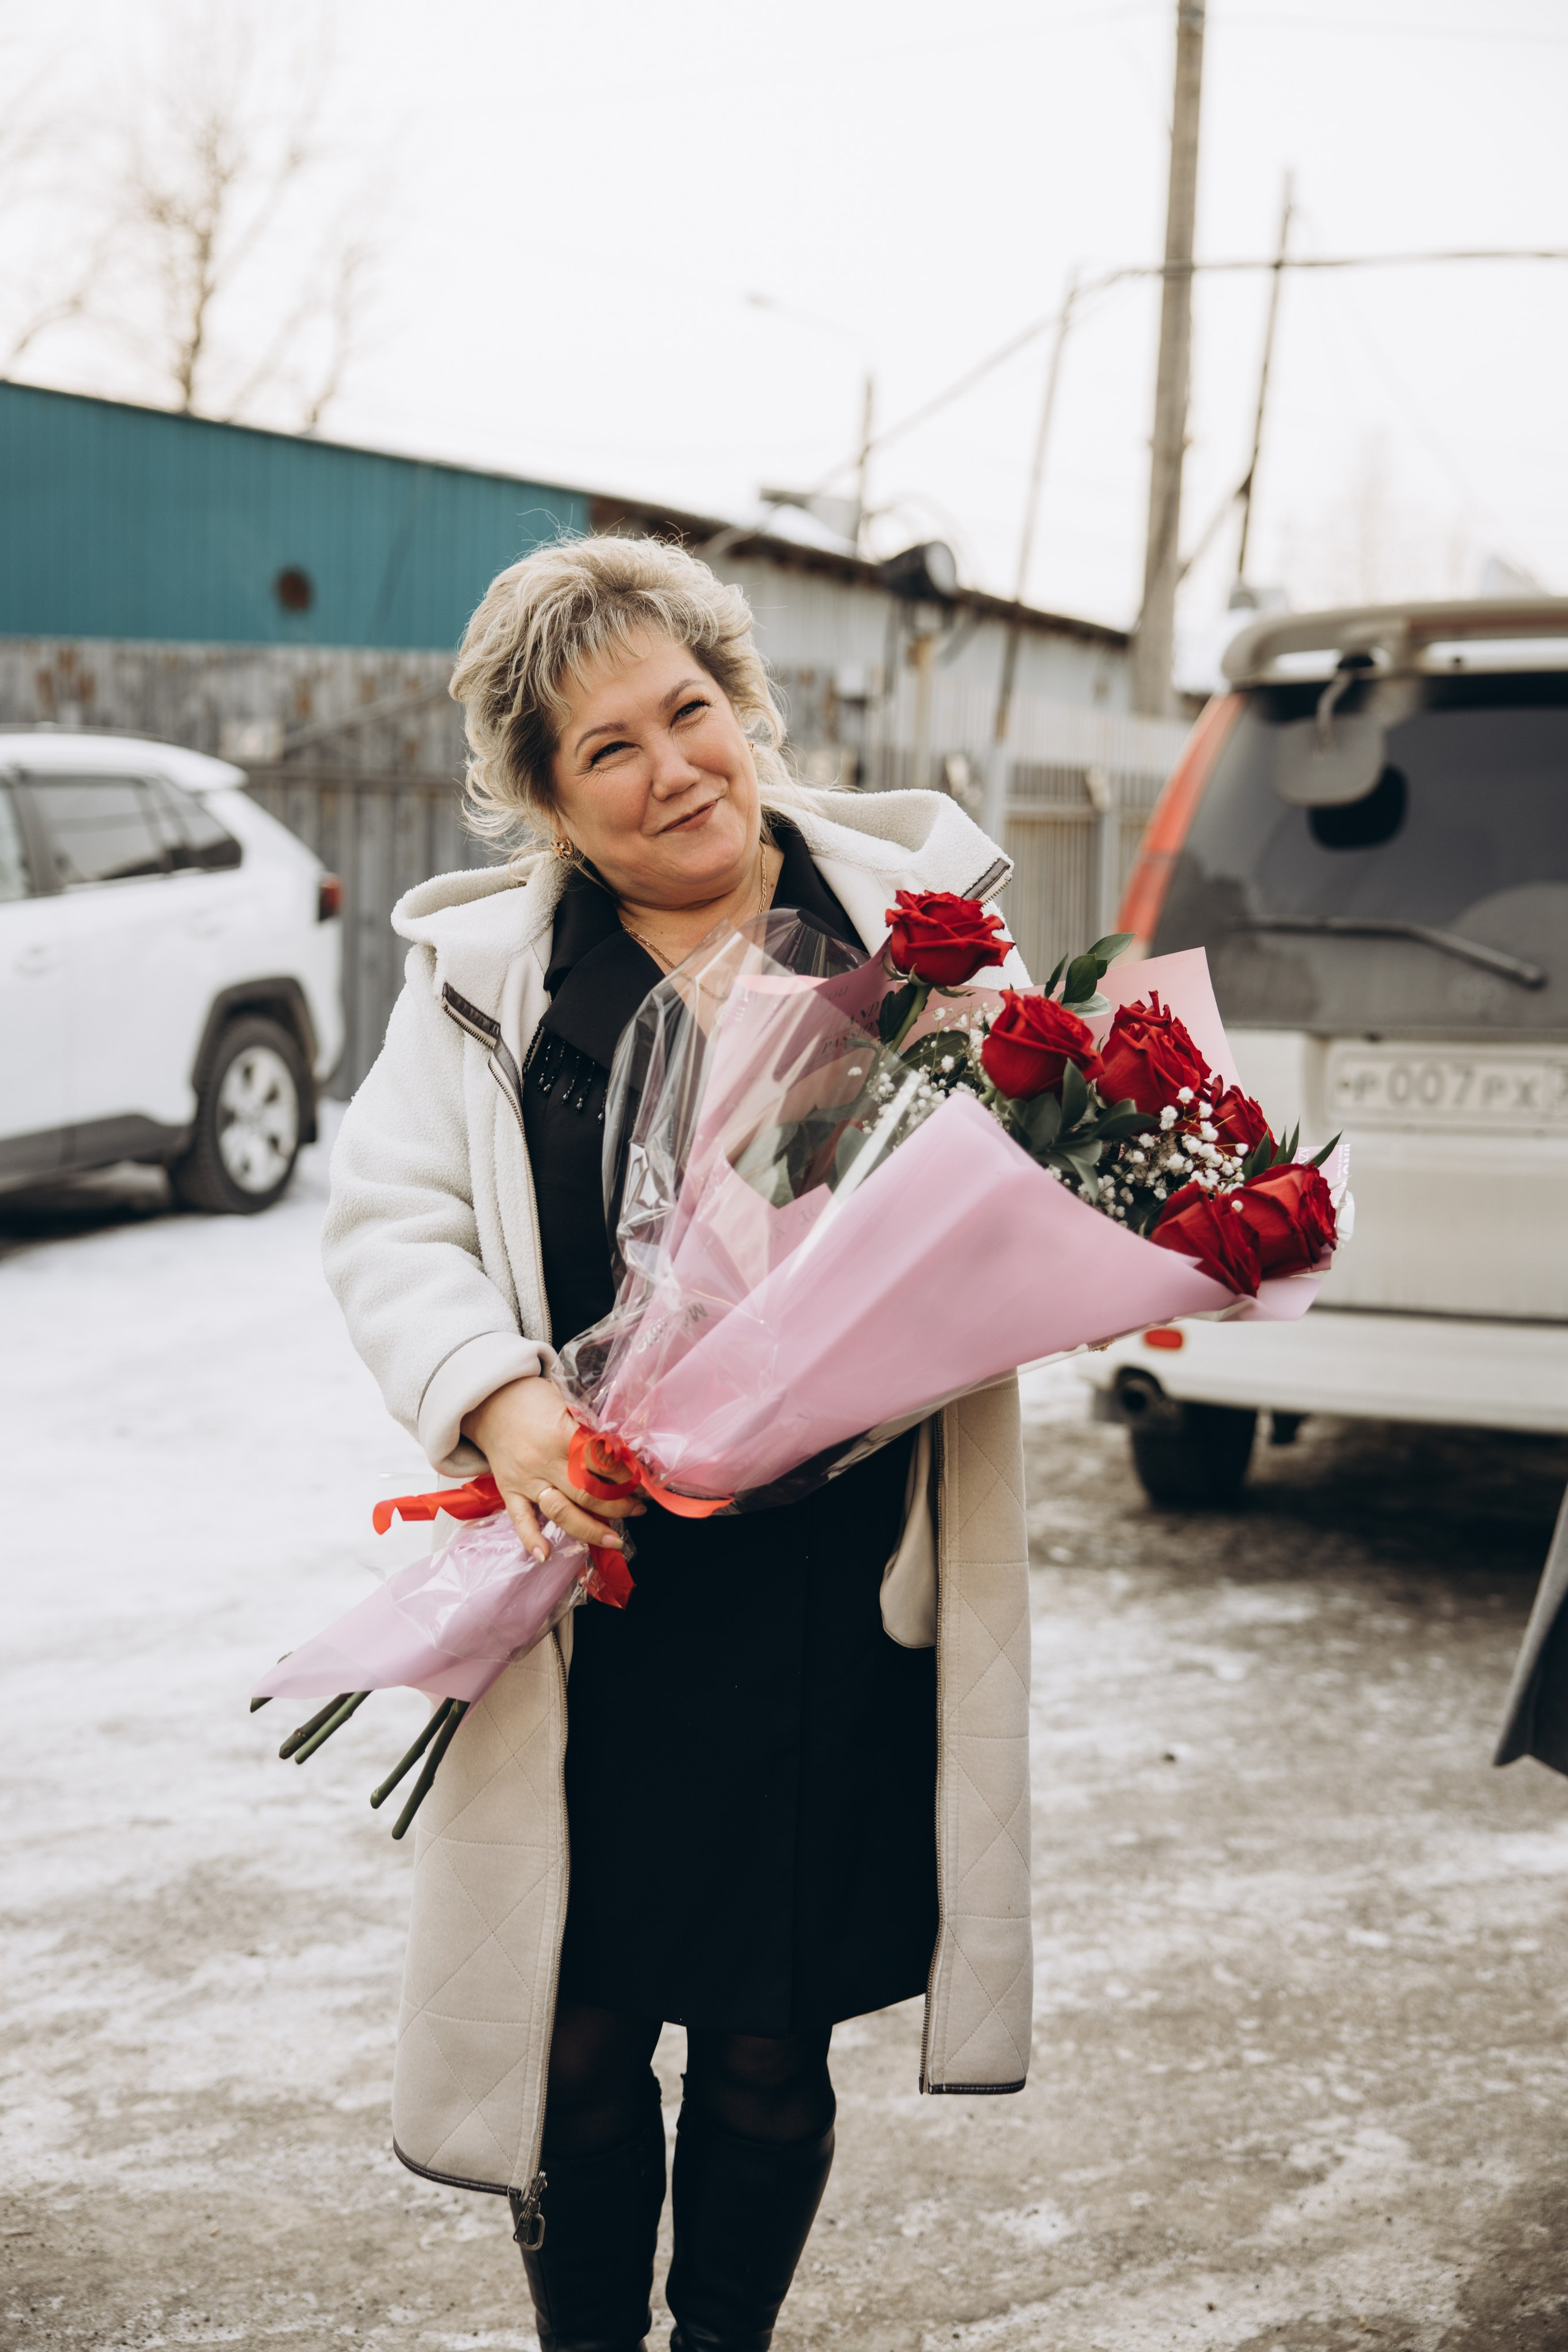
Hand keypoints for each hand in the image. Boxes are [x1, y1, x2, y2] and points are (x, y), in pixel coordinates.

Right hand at [462, 1377, 644, 1562]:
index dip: (628, 1476)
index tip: (644, 1483)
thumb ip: (589, 1431)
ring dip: (591, 1528)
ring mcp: (527, 1479)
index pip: (603, 1462)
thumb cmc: (533, 1399)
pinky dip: (531, 1539)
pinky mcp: (510, 1490)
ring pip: (561, 1511)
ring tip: (614, 1538)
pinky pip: (520, 1519)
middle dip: (619, 1506)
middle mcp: (545, 1461)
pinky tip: (545, 1555)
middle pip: (588, 1492)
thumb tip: (622, 1456)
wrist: (489, 1401)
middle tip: (638, 1509)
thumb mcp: (567, 1405)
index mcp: (563, 1435)